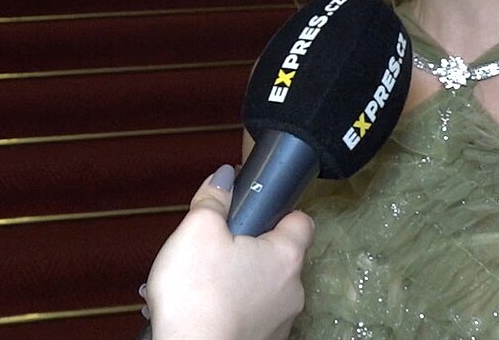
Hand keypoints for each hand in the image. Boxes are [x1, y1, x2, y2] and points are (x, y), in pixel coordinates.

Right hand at [145, 165, 314, 339]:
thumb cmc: (198, 296)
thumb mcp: (197, 230)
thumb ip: (214, 199)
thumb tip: (225, 178)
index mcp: (285, 256)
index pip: (301, 221)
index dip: (279, 211)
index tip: (257, 209)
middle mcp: (292, 290)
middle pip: (276, 256)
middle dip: (246, 249)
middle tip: (214, 247)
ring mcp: (279, 321)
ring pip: (260, 288)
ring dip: (235, 281)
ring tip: (199, 282)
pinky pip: (249, 315)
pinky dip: (229, 308)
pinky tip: (201, 307)